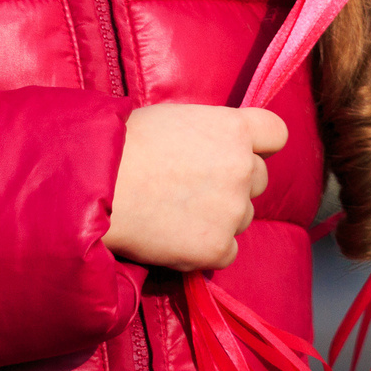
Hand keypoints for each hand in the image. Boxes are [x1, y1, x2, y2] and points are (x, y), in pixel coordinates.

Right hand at [106, 103, 288, 270]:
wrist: (95, 185)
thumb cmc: (123, 144)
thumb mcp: (173, 119)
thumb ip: (208, 133)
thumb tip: (214, 147)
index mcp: (234, 129)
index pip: (275, 134)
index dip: (258, 144)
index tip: (240, 151)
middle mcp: (243, 169)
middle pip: (259, 179)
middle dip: (233, 184)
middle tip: (192, 186)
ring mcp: (233, 211)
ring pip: (242, 217)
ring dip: (219, 217)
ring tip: (174, 211)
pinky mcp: (217, 248)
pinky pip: (226, 252)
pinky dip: (205, 248)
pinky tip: (174, 235)